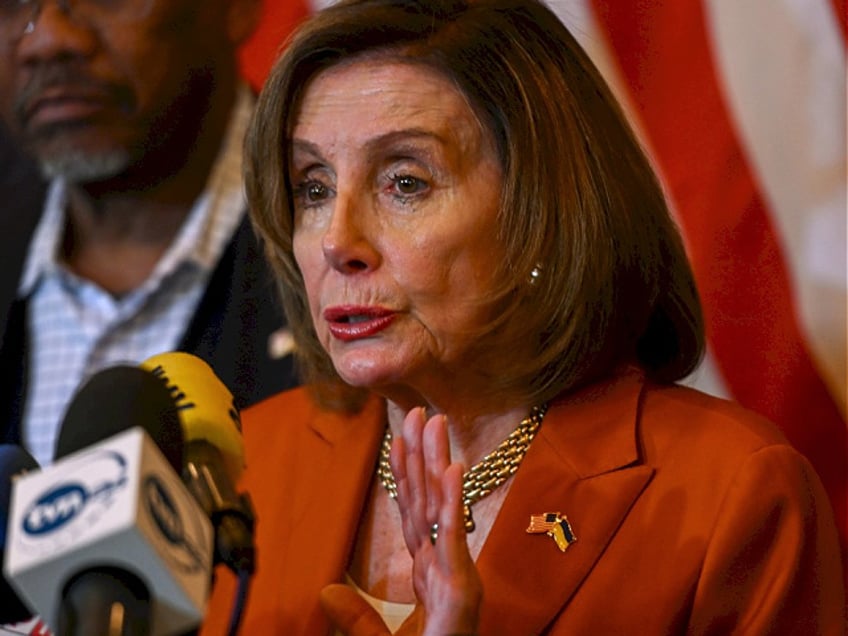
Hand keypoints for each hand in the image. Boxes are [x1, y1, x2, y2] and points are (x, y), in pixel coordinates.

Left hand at [320, 408, 481, 635]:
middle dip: (424, 455)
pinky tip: (451, 468)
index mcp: (428, 574)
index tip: (399, 438)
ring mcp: (456, 577)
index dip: (406, 475)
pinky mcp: (461, 592)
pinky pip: (453, 540)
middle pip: (429, 503)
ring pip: (443, 511)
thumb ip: (355, 617)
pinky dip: (453, 503)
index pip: (413, 515)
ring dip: (438, 463)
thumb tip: (326, 591)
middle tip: (419, 411)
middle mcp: (445, 568)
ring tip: (434, 422)